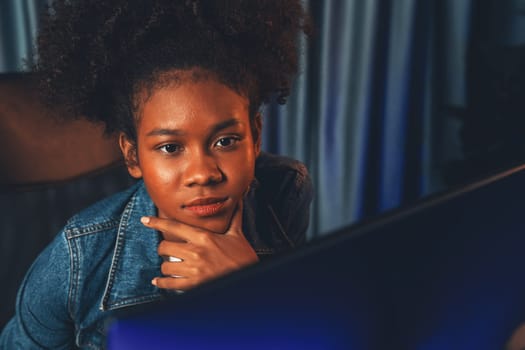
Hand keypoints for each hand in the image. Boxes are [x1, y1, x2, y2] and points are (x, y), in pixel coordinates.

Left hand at [141, 201, 258, 290]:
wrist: (249, 279)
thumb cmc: (243, 258)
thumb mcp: (237, 236)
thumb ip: (234, 218)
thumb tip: (239, 200)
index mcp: (204, 237)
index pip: (174, 226)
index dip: (156, 222)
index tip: (145, 220)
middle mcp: (196, 252)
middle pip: (164, 247)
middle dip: (163, 249)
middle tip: (167, 251)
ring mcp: (194, 270)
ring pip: (165, 266)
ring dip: (165, 267)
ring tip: (170, 267)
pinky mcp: (193, 285)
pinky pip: (169, 284)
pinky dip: (161, 283)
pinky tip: (159, 282)